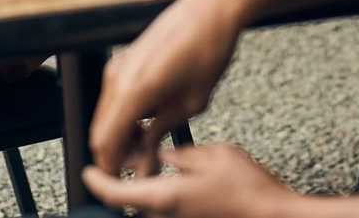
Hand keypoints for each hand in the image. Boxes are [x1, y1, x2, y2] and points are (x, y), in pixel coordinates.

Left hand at [84, 144, 294, 217]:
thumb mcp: (213, 155)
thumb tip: (162, 155)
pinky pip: (168, 208)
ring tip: (159, 156)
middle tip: (134, 148)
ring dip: (149, 185)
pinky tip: (180, 173)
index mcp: (167, 197)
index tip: (87, 172)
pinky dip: (165, 193)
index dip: (97, 182)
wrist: (272, 216)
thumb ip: (181, 155)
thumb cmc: (247, 187)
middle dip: (129, 176)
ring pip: (152, 203)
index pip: (117, 195)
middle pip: (134, 200)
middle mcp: (167, 216)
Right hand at [89, 0, 246, 175]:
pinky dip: (122, 114)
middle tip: (143, 162)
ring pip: (104, 115)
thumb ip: (163, 130)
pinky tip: (147, 119)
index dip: (114, 168)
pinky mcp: (124, 58)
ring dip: (119, 133)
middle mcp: (118, 78)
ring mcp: (118, 65)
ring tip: (149, 142)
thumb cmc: (207, 48)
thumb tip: (148, 151)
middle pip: (99, 132)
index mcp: (134, 92)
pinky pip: (113, 97)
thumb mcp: (193, 101)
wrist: (210, 8)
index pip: (106, 144)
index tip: (128, 178)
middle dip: (116, 153)